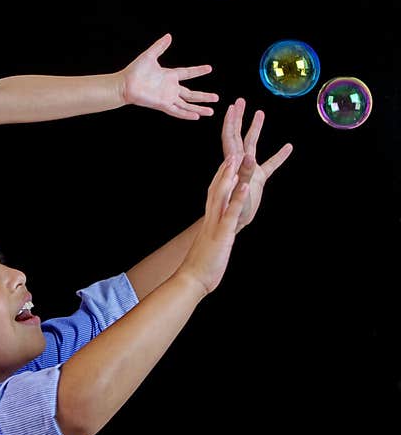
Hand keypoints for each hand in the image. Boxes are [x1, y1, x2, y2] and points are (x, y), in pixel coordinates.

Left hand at [121, 33, 218, 119]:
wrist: (124, 84)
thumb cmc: (135, 70)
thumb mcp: (150, 56)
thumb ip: (160, 46)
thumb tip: (169, 36)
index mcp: (169, 75)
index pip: (188, 73)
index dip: (198, 71)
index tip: (209, 68)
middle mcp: (170, 88)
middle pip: (191, 94)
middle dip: (204, 96)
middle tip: (217, 97)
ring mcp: (167, 97)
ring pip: (187, 104)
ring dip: (199, 108)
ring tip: (212, 111)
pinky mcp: (162, 104)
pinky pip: (177, 111)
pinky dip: (186, 114)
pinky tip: (196, 116)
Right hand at [178, 154, 249, 295]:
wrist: (190, 281)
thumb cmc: (199, 269)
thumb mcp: (208, 249)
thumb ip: (212, 239)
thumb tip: (213, 239)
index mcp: (208, 224)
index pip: (213, 197)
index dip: (219, 181)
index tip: (225, 167)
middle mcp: (210, 220)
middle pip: (215, 190)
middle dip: (224, 172)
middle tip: (231, 154)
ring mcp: (215, 225)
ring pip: (222, 195)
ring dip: (230, 176)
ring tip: (237, 159)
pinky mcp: (222, 234)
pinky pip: (231, 213)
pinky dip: (237, 198)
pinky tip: (244, 185)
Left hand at [221, 97, 292, 231]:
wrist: (233, 223)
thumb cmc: (232, 210)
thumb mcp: (240, 190)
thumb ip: (244, 173)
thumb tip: (248, 155)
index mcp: (233, 163)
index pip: (230, 137)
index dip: (231, 121)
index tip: (233, 106)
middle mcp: (239, 162)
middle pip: (238, 135)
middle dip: (239, 118)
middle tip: (241, 101)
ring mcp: (249, 169)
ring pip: (252, 145)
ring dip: (256, 129)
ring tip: (260, 113)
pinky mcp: (257, 179)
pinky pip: (270, 164)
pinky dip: (279, 155)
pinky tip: (289, 147)